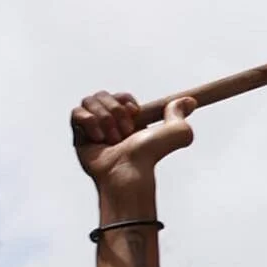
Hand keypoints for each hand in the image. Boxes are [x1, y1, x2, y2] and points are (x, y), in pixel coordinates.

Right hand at [71, 91, 195, 198]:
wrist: (128, 171)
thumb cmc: (150, 156)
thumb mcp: (176, 131)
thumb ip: (179, 114)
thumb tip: (190, 101)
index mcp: (129, 121)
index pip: (120, 96)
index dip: (125, 100)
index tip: (135, 112)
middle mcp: (110, 123)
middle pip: (102, 95)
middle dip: (115, 111)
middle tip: (125, 132)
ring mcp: (93, 129)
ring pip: (88, 101)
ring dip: (104, 119)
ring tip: (113, 139)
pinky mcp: (79, 135)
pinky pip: (76, 113)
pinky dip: (89, 123)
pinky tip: (99, 139)